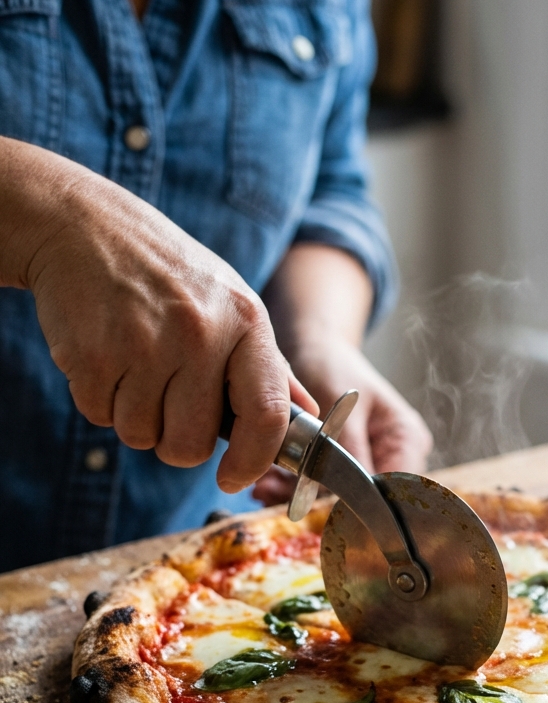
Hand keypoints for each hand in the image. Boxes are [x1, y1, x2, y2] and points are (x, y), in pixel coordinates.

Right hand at [0, 138, 315, 492]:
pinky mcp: (92, 355)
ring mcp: (143, 344)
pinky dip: (101, 400)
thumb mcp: (233, 304)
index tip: (235, 477)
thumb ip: (269, 368)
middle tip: (168, 402)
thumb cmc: (168, 273)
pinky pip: (101, 417)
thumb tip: (308, 420)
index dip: (253, 461)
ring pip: (141, 437)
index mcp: (246, 322)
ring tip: (135, 366)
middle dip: (176, 441)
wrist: (84, 226)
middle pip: (190, 446)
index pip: (267, 416)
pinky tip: (106, 356)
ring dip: (135, 417)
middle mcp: (200, 333)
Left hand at [253, 242, 431, 506]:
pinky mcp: (343, 467)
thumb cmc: (332, 365)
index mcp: (407, 439)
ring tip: (266, 488)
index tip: (320, 511)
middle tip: (277, 495)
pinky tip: (269, 484)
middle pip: (366, 500)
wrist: (314, 348)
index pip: (394, 491)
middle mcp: (396, 456)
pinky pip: (324, 489)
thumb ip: (349, 452)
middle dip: (323, 502)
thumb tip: (347, 498)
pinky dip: (297, 488)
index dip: (362, 508)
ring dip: (303, 497)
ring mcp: (370, 463)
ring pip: (341, 499)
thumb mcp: (342, 409)